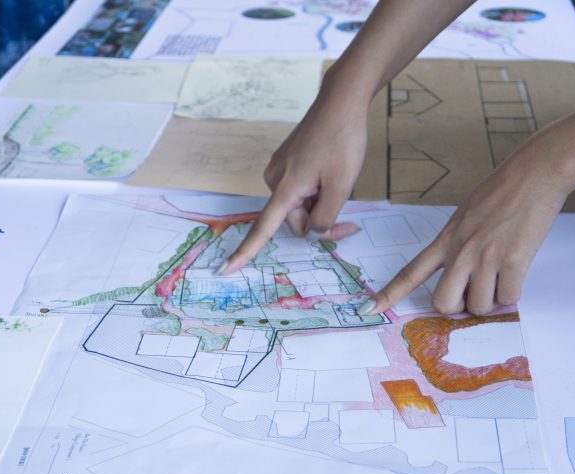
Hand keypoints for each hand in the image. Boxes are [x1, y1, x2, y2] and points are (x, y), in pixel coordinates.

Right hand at [218, 87, 368, 274]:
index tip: (224, 269)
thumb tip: (313, 231)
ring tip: (336, 179)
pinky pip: (299, 190)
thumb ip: (326, 216)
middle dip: (319, 220)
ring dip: (319, 203)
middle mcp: (275, 179)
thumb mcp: (342, 185)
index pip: (263, 228)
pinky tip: (329, 171)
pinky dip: (316, 190)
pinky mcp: (286, 163)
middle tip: (350, 218)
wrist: (340, 103)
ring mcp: (279, 170)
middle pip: (295, 220)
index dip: (245, 252)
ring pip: (299, 205)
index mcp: (286, 187)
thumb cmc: (342, 140)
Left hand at [362, 149, 573, 315]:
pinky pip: (508, 298)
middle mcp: (461, 249)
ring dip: (491, 300)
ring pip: (477, 306)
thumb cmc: (505, 190)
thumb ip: (460, 244)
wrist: (536, 171)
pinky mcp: (513, 261)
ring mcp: (485, 256)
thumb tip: (466, 277)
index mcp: (446, 238)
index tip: (368, 310)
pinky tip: (517, 273)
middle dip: (460, 306)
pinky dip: (513, 294)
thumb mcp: (467, 214)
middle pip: (443, 303)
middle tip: (476, 291)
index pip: (411, 272)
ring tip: (502, 276)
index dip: (388, 294)